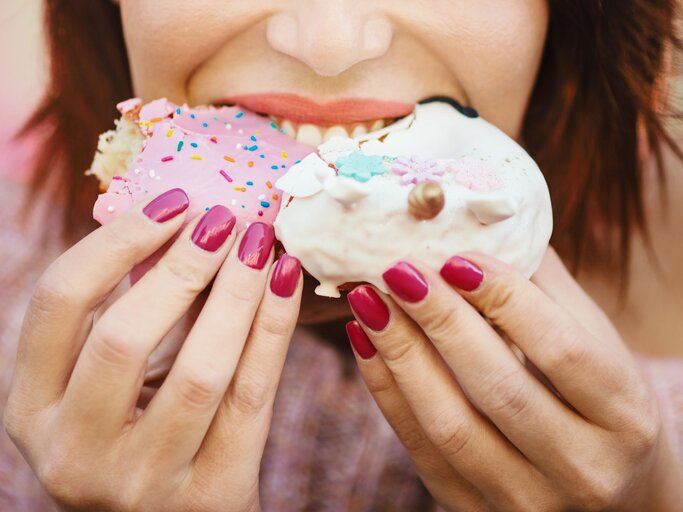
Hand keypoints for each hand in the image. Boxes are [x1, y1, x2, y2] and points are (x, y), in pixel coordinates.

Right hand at [4, 189, 302, 511]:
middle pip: (124, 335)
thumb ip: (132, 314)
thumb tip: (185, 224)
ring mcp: (141, 481)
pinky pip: (252, 395)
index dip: (117, 241)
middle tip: (226, 220)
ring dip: (237, 292)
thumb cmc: (139, 434)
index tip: (175, 203)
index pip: (59, 302)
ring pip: (200, 369)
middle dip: (183, 265)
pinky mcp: (210, 494)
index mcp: (33, 407)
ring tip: (261, 243)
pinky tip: (286, 280)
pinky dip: (274, 328)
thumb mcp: (109, 384)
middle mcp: (72, 451)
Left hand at [346, 248, 682, 510]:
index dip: (505, 299)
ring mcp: (528, 500)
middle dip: (440, 321)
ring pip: (451, 426)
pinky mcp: (476, 511)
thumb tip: (484, 226)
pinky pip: (421, 451)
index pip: (561, 351)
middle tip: (397, 269)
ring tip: (368, 300)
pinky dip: (387, 394)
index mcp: (624, 416)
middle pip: (499, 388)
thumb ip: (547, 291)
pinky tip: (366, 342)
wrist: (615, 494)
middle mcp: (584, 468)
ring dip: (401, 355)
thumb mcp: (598, 345)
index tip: (455, 256)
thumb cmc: (602, 403)